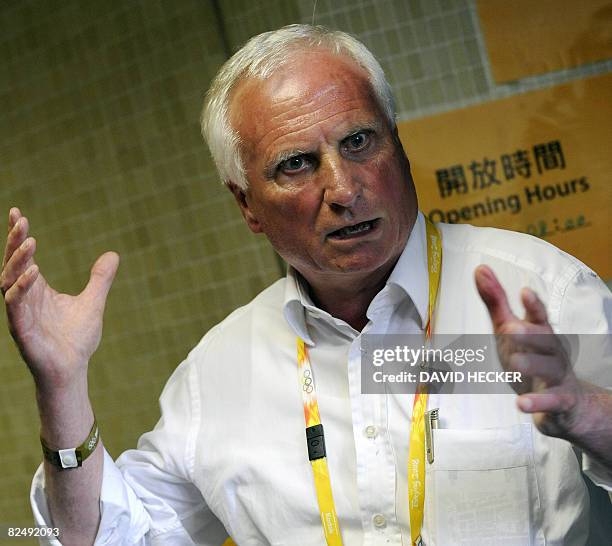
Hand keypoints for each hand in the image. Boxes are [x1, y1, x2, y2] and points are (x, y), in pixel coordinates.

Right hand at [1, 208, 118, 390]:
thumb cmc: (76, 339)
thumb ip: (100, 279)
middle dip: (14, 241)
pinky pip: (16, 305)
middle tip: (19, 219)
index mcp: (37, 289)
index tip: (17, 212)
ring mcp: (20, 313)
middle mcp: (24, 298)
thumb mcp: (92, 301)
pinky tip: (34, 272)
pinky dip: (22, 287)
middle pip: (12, 264)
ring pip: (9, 280)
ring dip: (17, 260)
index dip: (18, 236)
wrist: (73, 369)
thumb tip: (113, 254)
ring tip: (30, 241)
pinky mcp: (21, 329)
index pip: (24, 257)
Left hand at [474, 264, 586, 439]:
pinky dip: (536, 403)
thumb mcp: (510, 330)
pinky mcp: (559, 401)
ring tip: (514, 363)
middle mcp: (552, 352)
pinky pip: (550, 402)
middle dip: (530, 334)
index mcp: (540, 332)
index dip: (533, 305)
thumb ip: (497, 302)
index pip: (539, 316)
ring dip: (531, 365)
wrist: (567, 404)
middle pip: (545, 340)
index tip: (525, 292)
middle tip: (510, 329)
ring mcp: (557, 377)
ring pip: (547, 368)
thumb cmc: (532, 357)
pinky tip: (521, 405)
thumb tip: (480, 268)